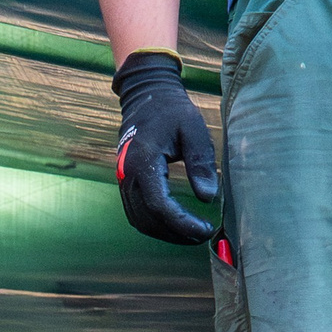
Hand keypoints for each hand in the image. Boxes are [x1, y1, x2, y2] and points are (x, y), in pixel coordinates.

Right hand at [113, 50, 218, 243]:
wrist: (146, 97)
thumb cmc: (172, 111)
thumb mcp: (193, 129)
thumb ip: (200, 162)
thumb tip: (207, 198)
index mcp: (143, 161)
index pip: (159, 205)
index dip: (182, 223)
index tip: (206, 229)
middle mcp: (128, 175)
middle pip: (148, 219)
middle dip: (176, 233)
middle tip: (204, 234)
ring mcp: (124, 181)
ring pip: (141, 221)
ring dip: (166, 233)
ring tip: (193, 233)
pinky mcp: (127, 184)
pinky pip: (137, 214)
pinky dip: (156, 225)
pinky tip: (177, 225)